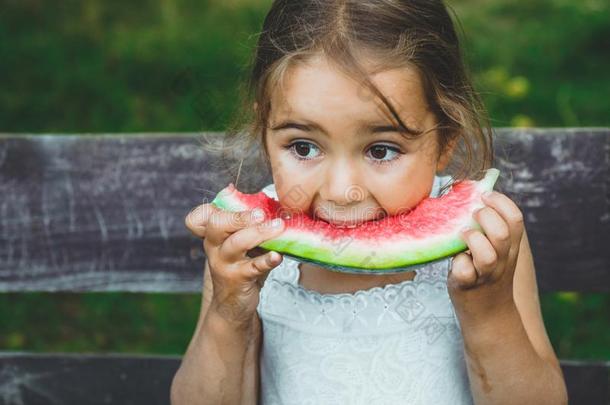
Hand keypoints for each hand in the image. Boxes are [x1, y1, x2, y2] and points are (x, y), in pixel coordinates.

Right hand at [185, 203, 284, 326]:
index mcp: (213, 235)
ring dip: (258, 233)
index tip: (232, 193)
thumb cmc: (241, 266)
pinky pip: (253, 267)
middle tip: (261, 213)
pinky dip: (267, 260)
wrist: (232, 305)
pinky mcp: (238, 280)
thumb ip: (246, 223)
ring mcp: (224, 264)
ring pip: (236, 243)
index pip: (199, 217)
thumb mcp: (240, 243)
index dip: (210, 207)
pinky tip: (278, 256)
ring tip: (278, 226)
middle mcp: (214, 247)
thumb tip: (264, 197)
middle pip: (217, 224)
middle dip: (240, 216)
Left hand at [447, 190, 524, 316]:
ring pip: (487, 254)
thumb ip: (490, 229)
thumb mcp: (496, 251)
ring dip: (472, 238)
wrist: (489, 316)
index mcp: (510, 248)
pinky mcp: (466, 286)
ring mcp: (484, 274)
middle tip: (472, 214)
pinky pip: (464, 272)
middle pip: (502, 232)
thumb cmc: (485, 274)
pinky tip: (455, 259)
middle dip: (485, 216)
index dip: (501, 202)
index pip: (516, 219)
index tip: (484, 196)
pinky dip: (458, 262)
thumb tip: (471, 193)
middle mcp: (501, 260)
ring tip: (463, 234)